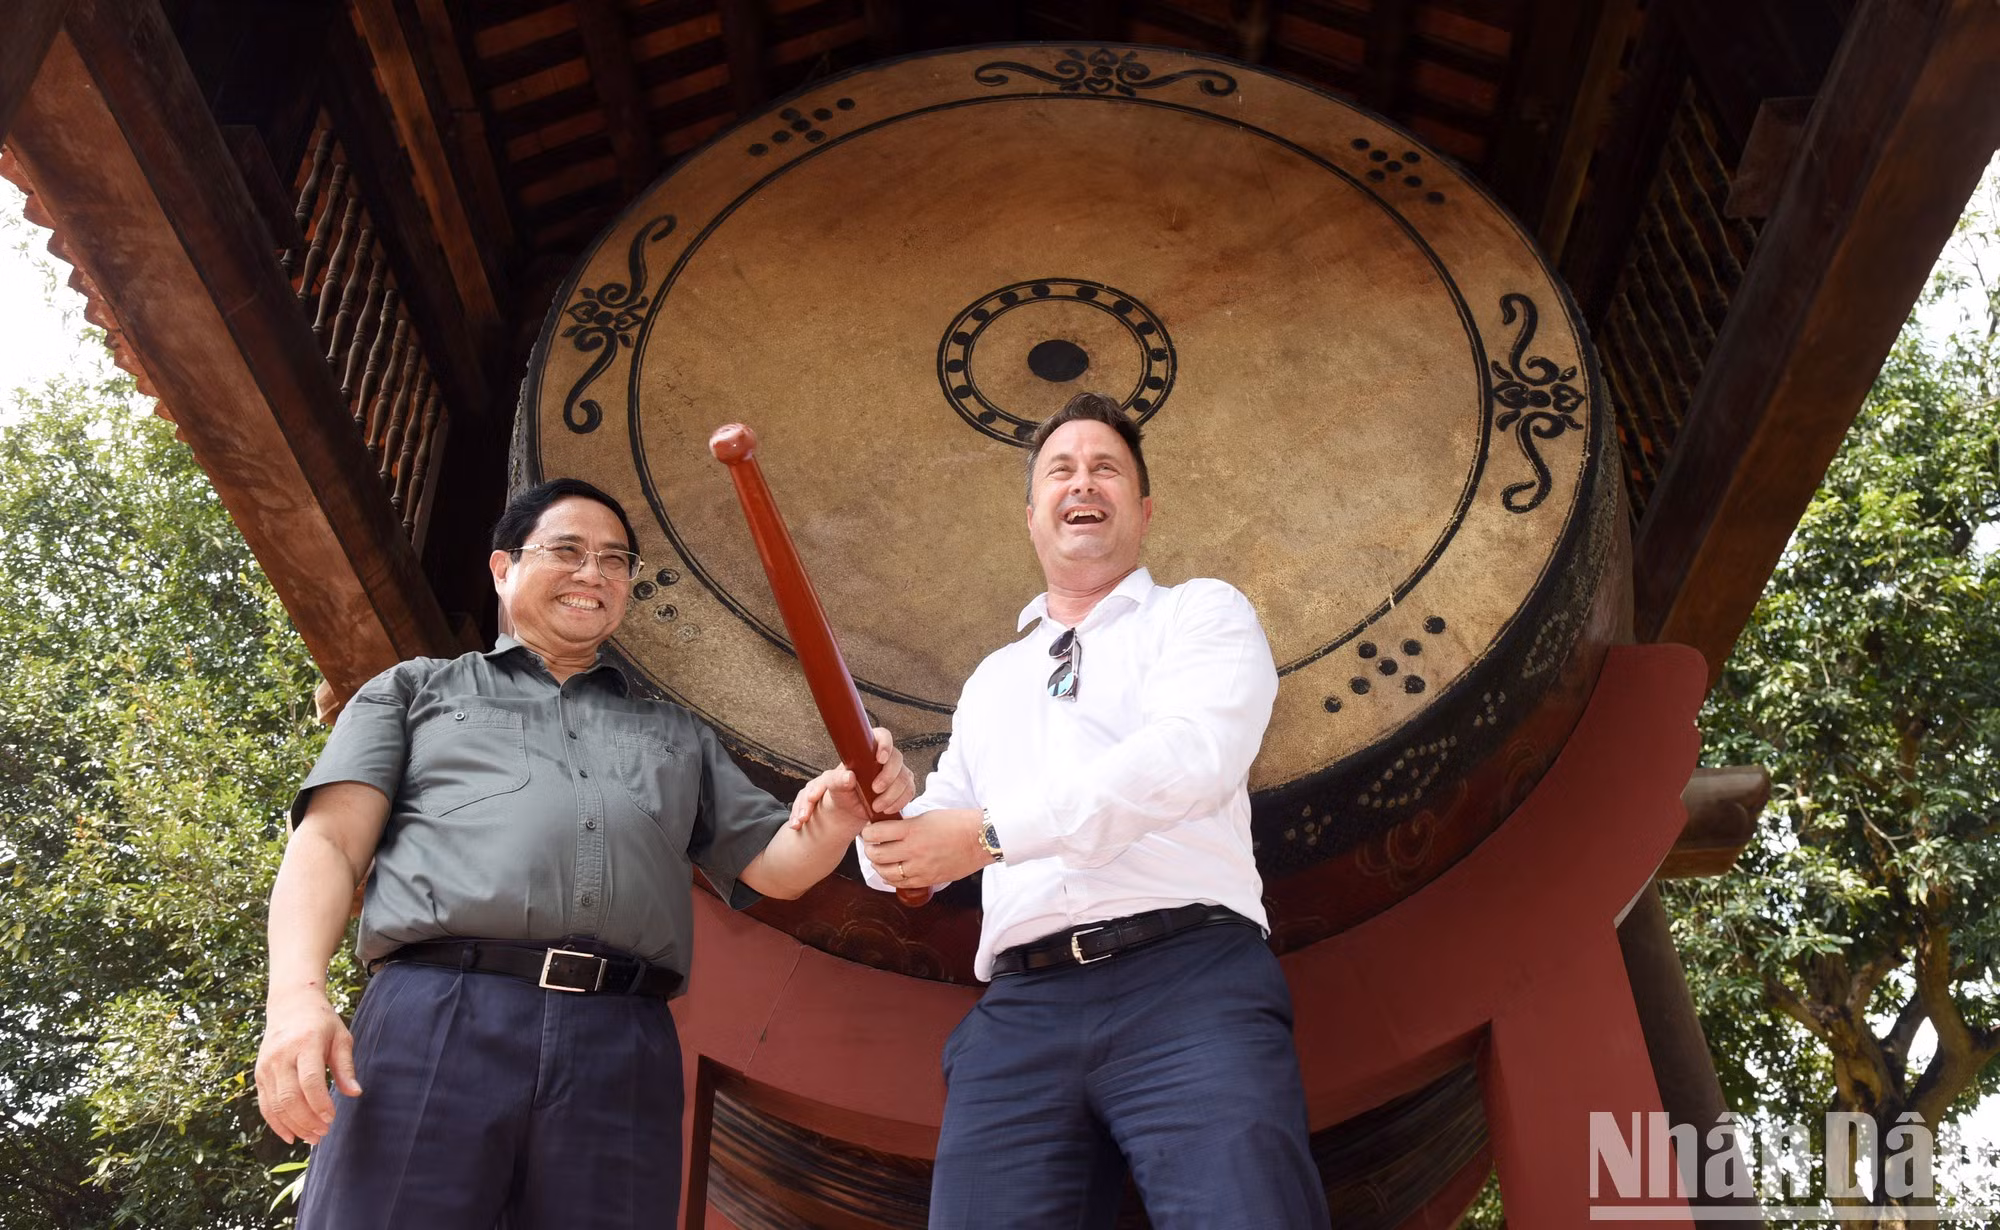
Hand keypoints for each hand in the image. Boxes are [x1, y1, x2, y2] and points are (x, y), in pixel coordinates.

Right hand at [255, 987, 361, 1145]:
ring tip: (313, 1138)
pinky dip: (276, 1124)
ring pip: (276, 1105)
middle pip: (290, 1097)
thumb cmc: (322, 1023)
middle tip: (323, 1134)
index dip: (320, 1103)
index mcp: (305, 1043)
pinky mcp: (259, 1075)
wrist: (291, 1006)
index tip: (332, 1118)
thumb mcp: (341, 1037)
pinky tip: (291, 1137)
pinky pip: (265, 1105)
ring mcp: (266, 1066)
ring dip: (294, 1126)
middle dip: (307, 1121)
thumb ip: (346, 1066)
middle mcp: (281, 1056)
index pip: (310, 1080)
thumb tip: (355, 1094)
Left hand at [787, 727, 916, 830]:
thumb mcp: (831, 784)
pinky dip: (899, 802)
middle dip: (889, 776)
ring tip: (876, 806)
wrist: (847, 807)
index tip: (880, 758)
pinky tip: (886, 809)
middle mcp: (885, 758)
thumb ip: (836, 779)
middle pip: (897, 758)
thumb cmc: (839, 789)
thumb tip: (849, 777)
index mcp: (868, 748)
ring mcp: (896, 772)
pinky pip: (909, 791)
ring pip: (905, 777)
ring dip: (892, 793)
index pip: (883, 736)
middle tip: (875, 789)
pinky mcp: (903, 787)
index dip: (885, 744)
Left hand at [861, 807, 990, 887]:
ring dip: (877, 865)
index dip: (867, 832)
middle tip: (870, 845)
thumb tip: (888, 830)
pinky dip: (890, 878)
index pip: (876, 833)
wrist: (981, 839)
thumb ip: (906, 825)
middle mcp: (913, 850)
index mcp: (912, 830)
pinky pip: (899, 883)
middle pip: (875, 854)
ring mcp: (920, 868)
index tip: (868, 831)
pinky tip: (890, 871)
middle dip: (868, 849)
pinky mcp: (927, 880)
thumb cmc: (957, 823)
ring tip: (879, 859)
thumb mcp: (927, 816)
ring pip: (884, 872)